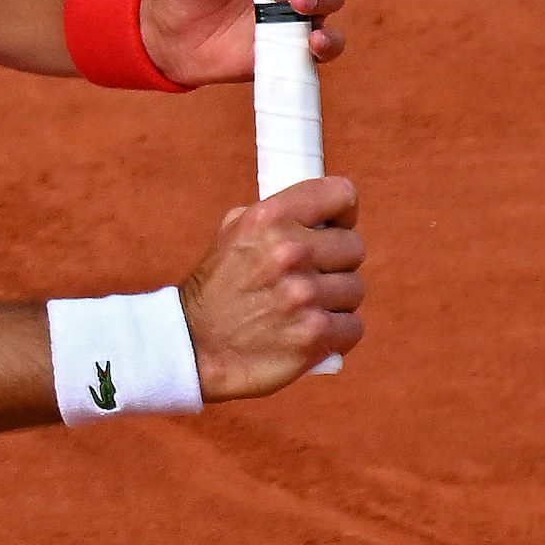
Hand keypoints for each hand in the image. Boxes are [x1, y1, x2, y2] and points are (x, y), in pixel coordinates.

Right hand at [181, 178, 364, 394]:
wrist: (190, 350)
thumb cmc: (215, 292)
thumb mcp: (232, 235)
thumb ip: (276, 217)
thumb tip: (319, 211)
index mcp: (270, 219)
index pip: (342, 195)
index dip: (341, 214)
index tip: (331, 230)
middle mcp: (289, 252)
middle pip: (354, 247)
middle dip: (335, 264)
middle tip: (307, 279)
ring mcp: (304, 295)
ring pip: (354, 289)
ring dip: (335, 302)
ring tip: (301, 310)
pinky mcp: (315, 334)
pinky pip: (353, 326)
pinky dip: (335, 334)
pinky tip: (308, 335)